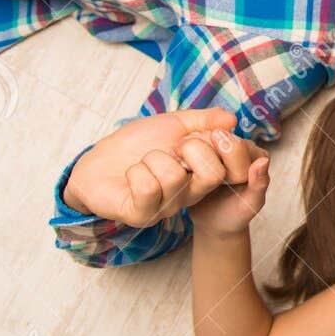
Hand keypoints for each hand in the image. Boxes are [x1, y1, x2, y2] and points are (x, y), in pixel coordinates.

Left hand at [63, 109, 264, 227]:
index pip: (235, 168)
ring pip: (174, 177)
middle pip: (213, 175)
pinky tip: (132, 174)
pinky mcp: (142, 215)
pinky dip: (136, 172)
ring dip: (153, 158)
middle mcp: (191, 193)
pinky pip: (148, 189)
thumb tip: (232, 120)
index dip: (221, 144)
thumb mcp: (176, 124)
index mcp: (204, 173)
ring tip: (145, 161)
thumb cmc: (139, 143)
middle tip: (174, 147)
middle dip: (191, 147)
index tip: (203, 134)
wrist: (99, 159)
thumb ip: (205, 120)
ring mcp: (168, 207)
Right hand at [186, 143, 271, 236]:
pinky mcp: (201, 149)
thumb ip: (259, 184)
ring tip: (193, 175)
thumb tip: (263, 162)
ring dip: (194, 155)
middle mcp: (240, 145)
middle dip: (210, 159)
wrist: (213, 222)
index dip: (228, 165)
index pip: (239, 146)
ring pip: (201, 137)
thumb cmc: (236, 215)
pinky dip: (185, 155)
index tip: (224, 182)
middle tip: (207, 179)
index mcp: (257, 155)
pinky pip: (189, 143)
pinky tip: (184, 170)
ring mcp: (219, 146)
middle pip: (219, 137)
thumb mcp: (249, 204)